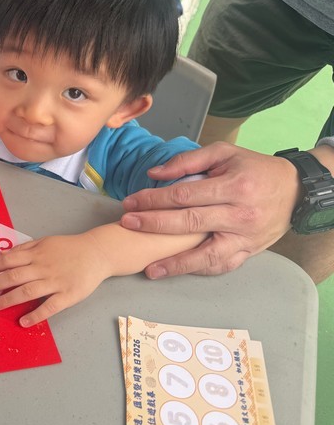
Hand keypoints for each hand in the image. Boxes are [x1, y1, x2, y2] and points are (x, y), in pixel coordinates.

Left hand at [0, 235, 108, 326]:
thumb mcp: (45, 241)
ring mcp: (55, 282)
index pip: (8, 260)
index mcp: (37, 253)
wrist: (97, 253)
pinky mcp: (68, 295)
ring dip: (8, 300)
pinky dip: (35, 315)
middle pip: (13, 277)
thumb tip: (3, 256)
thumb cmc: (69, 248)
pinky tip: (23, 322)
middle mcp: (43, 267)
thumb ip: (25, 249)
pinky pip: (49, 307)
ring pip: (27, 292)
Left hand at [120, 142, 297, 277]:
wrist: (296, 190)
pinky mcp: (249, 251)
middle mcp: (241, 215)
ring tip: (150, 269)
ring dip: (176, 264)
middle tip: (128, 225)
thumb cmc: (254, 168)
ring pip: (208, 255)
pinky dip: (199, 270)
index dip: (154, 200)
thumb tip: (154, 174)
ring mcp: (246, 237)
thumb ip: (188, 161)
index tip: (131, 203)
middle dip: (154, 225)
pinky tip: (177, 271)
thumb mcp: (224, 153)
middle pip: (190, 223)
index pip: (185, 195)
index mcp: (234, 186)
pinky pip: (222, 265)